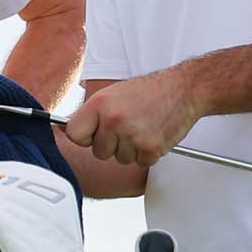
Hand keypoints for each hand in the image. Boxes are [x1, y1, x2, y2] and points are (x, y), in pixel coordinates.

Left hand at [63, 68, 202, 166]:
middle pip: (99, 152)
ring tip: (142, 127)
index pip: (75, 134)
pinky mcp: (150, 148)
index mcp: (100, 104)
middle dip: (111, 144)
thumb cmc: (149, 91)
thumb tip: (68, 129)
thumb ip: (92, 113)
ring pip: (120, 159)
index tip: (92, 135)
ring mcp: (132, 135)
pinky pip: (140, 162)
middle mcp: (113, 120)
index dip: (84, 137)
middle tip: (127, 126)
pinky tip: (153, 134)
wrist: (183, 89)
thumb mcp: (113, 94)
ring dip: (131, 149)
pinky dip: (147, 153)